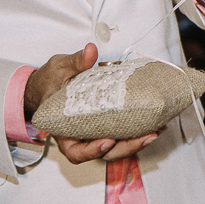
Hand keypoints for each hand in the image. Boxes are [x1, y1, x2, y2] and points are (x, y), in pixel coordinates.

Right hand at [24, 44, 167, 164]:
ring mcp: (93, 131)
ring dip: (136, 142)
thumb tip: (91, 51)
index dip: (92, 151)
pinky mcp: (105, 124)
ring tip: (157, 130)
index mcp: (62, 128)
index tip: (108, 142)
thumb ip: (75, 61)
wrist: (47, 83)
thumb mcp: (58, 68)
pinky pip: (120, 133)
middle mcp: (79, 135)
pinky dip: (136, 131)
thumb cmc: (49, 81)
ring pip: (115, 146)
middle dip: (127, 147)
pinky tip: (154, 123)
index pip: (75, 151)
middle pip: (103, 152)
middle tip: (148, 136)